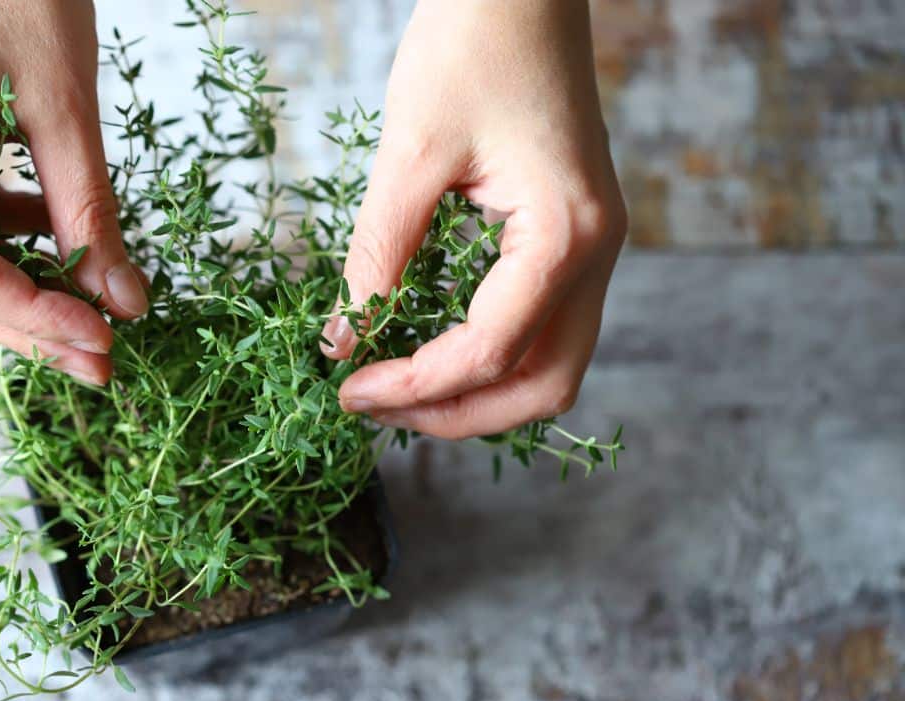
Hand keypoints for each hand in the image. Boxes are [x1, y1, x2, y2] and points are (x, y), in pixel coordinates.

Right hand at [0, 0, 147, 384]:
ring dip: (23, 296)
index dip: (35, 319)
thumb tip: (125, 304)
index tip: (104, 343)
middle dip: (30, 326)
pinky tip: (61, 252)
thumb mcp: (67, 106)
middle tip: (103, 362)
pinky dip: (9, 248)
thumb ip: (92, 212)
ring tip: (94, 321)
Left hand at [321, 0, 626, 438]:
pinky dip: (487, 357)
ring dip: (474, 394)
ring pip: (549, 368)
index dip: (411, 385)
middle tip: (374, 406)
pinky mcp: (572, 240)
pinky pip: (541, 328)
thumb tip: (345, 340)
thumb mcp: (410, 155)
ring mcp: (593, 250)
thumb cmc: (472, 46)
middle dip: (454, 413)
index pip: (489, 352)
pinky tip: (428, 345)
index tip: (345, 389)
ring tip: (396, 386)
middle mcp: (596, 255)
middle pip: (542, 387)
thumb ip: (378, 256)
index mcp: (565, 235)